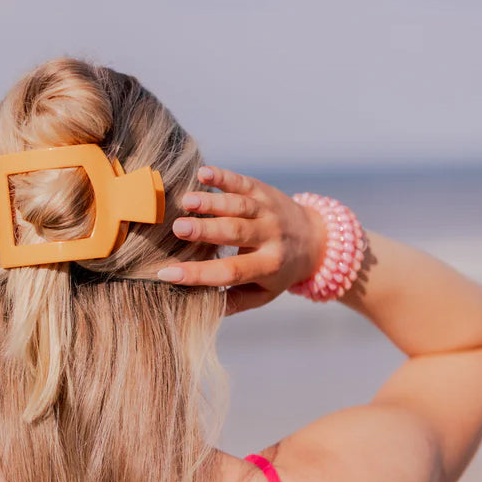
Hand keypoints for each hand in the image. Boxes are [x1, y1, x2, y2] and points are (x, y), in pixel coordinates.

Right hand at [158, 166, 327, 314]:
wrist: (315, 239)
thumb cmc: (279, 271)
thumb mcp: (262, 294)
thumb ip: (234, 303)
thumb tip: (197, 307)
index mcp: (268, 266)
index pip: (230, 272)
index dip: (198, 274)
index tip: (167, 273)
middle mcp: (270, 237)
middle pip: (235, 233)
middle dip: (205, 230)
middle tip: (177, 229)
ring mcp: (268, 211)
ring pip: (238, 206)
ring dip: (211, 202)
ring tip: (186, 202)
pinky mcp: (264, 191)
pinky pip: (243, 183)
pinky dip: (224, 177)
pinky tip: (203, 174)